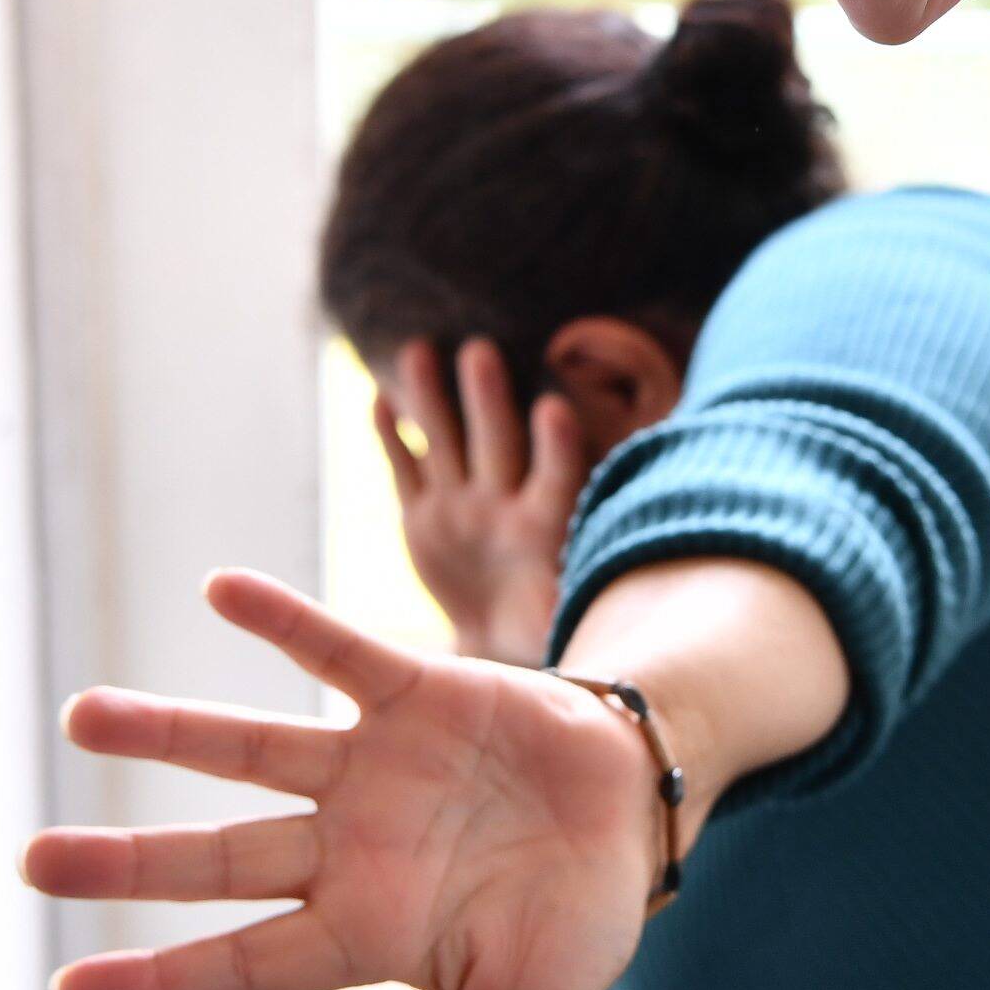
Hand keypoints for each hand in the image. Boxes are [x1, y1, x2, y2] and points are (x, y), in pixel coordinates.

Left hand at [25, 571, 662, 989]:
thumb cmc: (574, 923)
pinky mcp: (416, 692)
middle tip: (33, 862)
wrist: (637, 810)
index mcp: (364, 931)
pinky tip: (221, 591)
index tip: (71, 987)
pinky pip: (338, 650)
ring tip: (83, 718)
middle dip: (128, 862)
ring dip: (169, 734)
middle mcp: (347, 847)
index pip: (240, 965)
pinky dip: (283, 620)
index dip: (158, 978)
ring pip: (250, 751)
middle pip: (218, 859)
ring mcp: (373, 768)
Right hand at [376, 338, 586, 665]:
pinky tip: (378, 398)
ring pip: (446, 442)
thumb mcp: (564, 629)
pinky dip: (391, 437)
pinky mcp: (422, 516)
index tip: (554, 409)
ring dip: (434, 399)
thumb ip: (572, 613)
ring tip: (420, 352)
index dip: (556, 448)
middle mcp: (502, 507)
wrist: (504, 638)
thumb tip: (611, 633)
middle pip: (496, 443)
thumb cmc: (547, 635)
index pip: (556, 478)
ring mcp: (460, 505)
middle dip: (487, 401)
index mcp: (543, 530)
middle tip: (480, 351)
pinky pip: (405, 469)